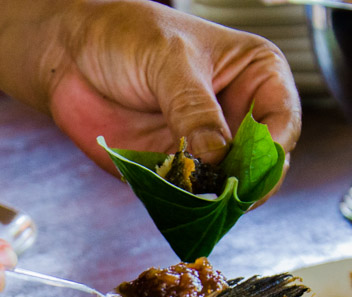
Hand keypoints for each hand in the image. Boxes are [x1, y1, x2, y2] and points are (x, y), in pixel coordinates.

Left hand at [44, 1, 300, 178]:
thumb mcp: (168, 62)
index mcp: (255, 78)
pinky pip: (186, 197)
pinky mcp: (173, 169)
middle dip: (242, 182)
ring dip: (210, 199)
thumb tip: (217, 156)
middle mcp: (236, 116)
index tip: (245, 168)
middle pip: (259, 165)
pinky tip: (170, 200)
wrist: (70, 53)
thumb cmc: (127, 36)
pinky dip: (180, 204)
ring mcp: (204, 147)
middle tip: (220, 192)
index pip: (282, 123)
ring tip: (192, 197)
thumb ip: (193, 109)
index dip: (269, 150)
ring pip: (224, 188)